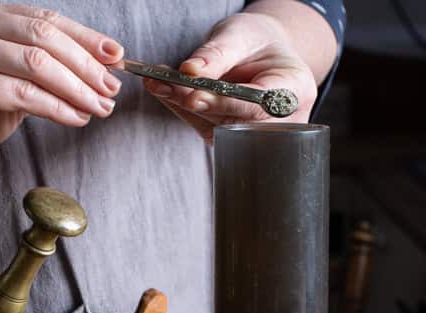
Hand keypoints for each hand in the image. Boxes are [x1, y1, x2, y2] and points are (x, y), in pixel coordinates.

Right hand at [0, 0, 122, 185]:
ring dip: (77, 89)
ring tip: (101, 107)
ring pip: (37, 64)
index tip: (117, 57)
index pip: (45, 19)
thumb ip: (44, 70)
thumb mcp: (12, 83)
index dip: (85, 38)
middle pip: (44, 37)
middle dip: (86, 66)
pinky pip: (23, 95)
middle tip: (112, 89)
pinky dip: (57, 108)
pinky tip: (77, 118)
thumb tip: (99, 71)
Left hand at [144, 12, 317, 139]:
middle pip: (232, 119)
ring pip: (212, 126)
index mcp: (294, 90)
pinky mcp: (229, 137)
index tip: (195, 97)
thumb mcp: (241, 34)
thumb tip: (190, 70)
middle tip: (166, 84)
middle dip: (196, 102)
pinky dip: (180, 108)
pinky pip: (202, 126)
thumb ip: (218, 52)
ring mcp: (252, 132)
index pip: (256, 103)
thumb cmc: (257, 41)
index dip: (224, 103)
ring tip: (158, 81)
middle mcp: (277, 119)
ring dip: (181, 105)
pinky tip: (163, 88)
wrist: (259, 52)